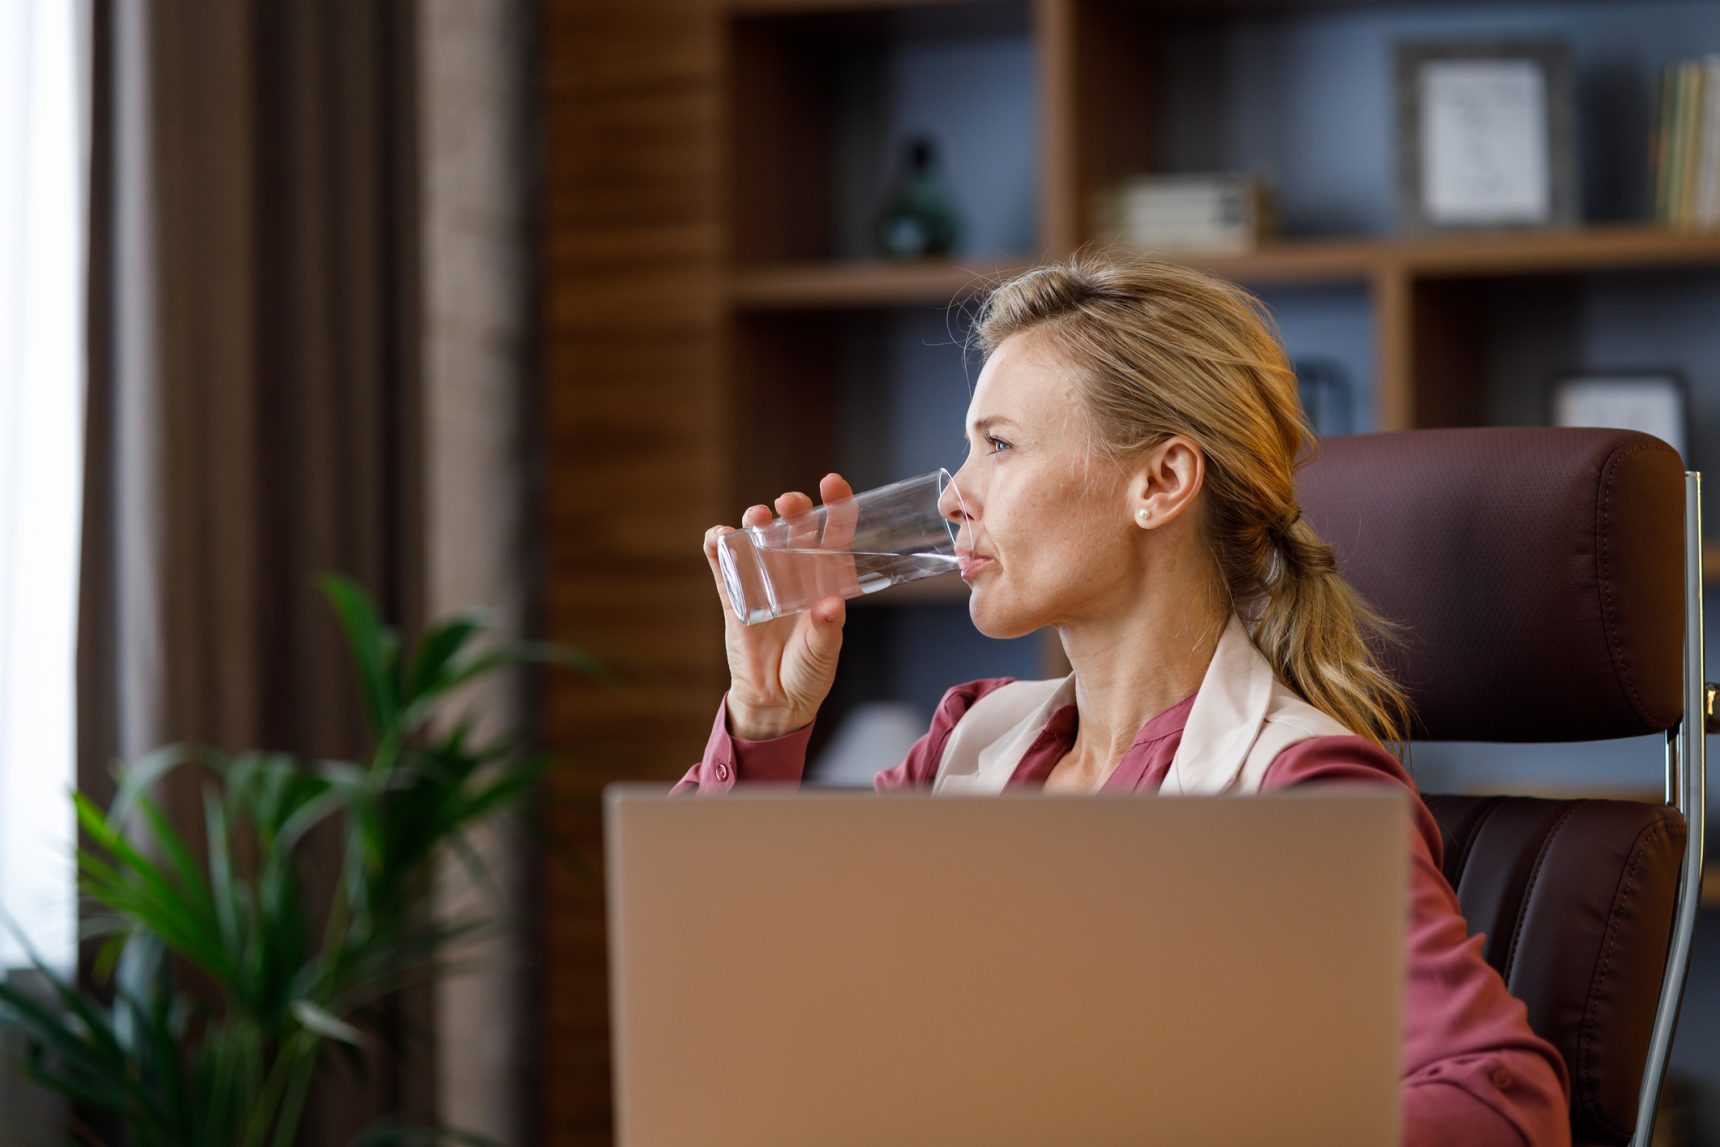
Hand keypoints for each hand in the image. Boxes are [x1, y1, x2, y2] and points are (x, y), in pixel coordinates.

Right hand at [704, 473, 853, 739]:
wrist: (774, 701)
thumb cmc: (808, 673)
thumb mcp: (823, 653)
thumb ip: (826, 630)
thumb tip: (830, 605)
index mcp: (826, 578)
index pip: (834, 532)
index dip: (836, 504)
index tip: (831, 483)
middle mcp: (796, 571)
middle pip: (795, 528)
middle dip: (793, 508)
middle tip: (788, 504)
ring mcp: (763, 579)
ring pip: (758, 538)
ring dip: (755, 523)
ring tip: (755, 520)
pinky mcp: (734, 593)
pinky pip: (723, 563)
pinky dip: (717, 545)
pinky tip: (717, 537)